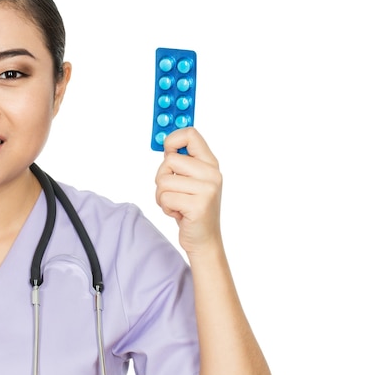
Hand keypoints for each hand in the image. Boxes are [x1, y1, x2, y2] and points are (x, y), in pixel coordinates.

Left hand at [155, 127, 222, 255]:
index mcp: (210, 164)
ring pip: (163, 180)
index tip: (166, 150)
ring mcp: (207, 189)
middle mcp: (212, 174)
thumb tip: (164, 142)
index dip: (172, 140)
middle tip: (173, 191)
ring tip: (177, 204)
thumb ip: (181, 162)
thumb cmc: (192, 209)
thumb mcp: (191, 180)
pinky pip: (165, 197)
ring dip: (162, 196)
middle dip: (162, 177)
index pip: (190, 134)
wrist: (204, 240)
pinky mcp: (198, 205)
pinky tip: (179, 213)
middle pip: (169, 160)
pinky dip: (165, 207)